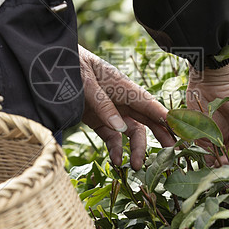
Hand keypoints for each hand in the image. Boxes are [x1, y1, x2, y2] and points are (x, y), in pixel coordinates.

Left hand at [80, 46, 175, 168]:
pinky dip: (116, 149)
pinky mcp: (98, 119)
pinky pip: (112, 137)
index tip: (178, 129)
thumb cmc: (71, 66)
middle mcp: (120, 99)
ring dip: (136, 148)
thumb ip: (103, 104)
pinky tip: (116, 160)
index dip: (164, 116)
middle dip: (160, 134)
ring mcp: (110, 110)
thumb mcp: (85, 82)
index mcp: (122, 85)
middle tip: (172, 151)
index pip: (148, 102)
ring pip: (131, 131)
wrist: (49, 63)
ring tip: (136, 166)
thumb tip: (121, 128)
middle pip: (146, 118)